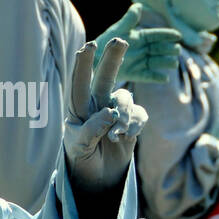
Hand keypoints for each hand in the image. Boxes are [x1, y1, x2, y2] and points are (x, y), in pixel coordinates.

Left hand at [64, 39, 147, 192]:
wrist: (98, 179)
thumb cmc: (82, 160)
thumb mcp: (79, 148)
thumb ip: (91, 130)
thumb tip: (109, 112)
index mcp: (79, 108)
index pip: (79, 83)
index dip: (84, 64)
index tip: (88, 46)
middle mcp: (98, 105)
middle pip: (105, 77)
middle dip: (112, 58)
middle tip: (121, 39)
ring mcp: (116, 112)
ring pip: (125, 99)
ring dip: (124, 114)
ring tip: (117, 135)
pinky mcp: (132, 122)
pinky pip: (139, 114)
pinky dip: (135, 124)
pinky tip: (129, 137)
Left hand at [91, 4, 181, 84]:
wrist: (94, 60)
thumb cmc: (106, 42)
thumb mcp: (118, 30)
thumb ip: (129, 20)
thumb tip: (138, 6)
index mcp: (140, 37)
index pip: (156, 35)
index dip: (167, 35)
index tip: (178, 36)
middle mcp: (142, 49)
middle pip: (159, 49)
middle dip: (169, 49)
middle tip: (177, 50)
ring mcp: (139, 62)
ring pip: (156, 62)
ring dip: (166, 62)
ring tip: (173, 63)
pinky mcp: (135, 74)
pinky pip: (148, 75)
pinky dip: (156, 77)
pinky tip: (164, 79)